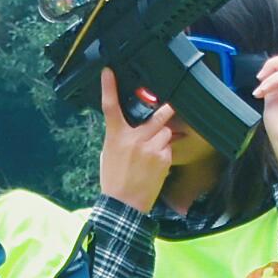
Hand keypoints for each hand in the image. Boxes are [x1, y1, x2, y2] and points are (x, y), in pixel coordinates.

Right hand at [95, 71, 178, 211]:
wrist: (123, 204)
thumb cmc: (114, 179)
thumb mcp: (109, 152)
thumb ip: (120, 135)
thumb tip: (130, 125)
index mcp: (116, 136)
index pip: (111, 107)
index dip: (109, 87)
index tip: (108, 72)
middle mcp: (135, 139)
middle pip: (158, 115)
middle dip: (166, 109)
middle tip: (169, 105)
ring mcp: (151, 148)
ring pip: (166, 131)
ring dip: (164, 136)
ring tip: (154, 149)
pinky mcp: (163, 159)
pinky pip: (169, 147)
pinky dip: (165, 152)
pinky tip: (156, 163)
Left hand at [255, 50, 277, 172]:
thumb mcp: (274, 100)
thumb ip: (274, 85)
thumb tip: (269, 73)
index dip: (273, 68)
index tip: (259, 81)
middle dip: (272, 64)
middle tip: (259, 78)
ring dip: (270, 76)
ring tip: (260, 91)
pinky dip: (274, 81)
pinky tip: (265, 91)